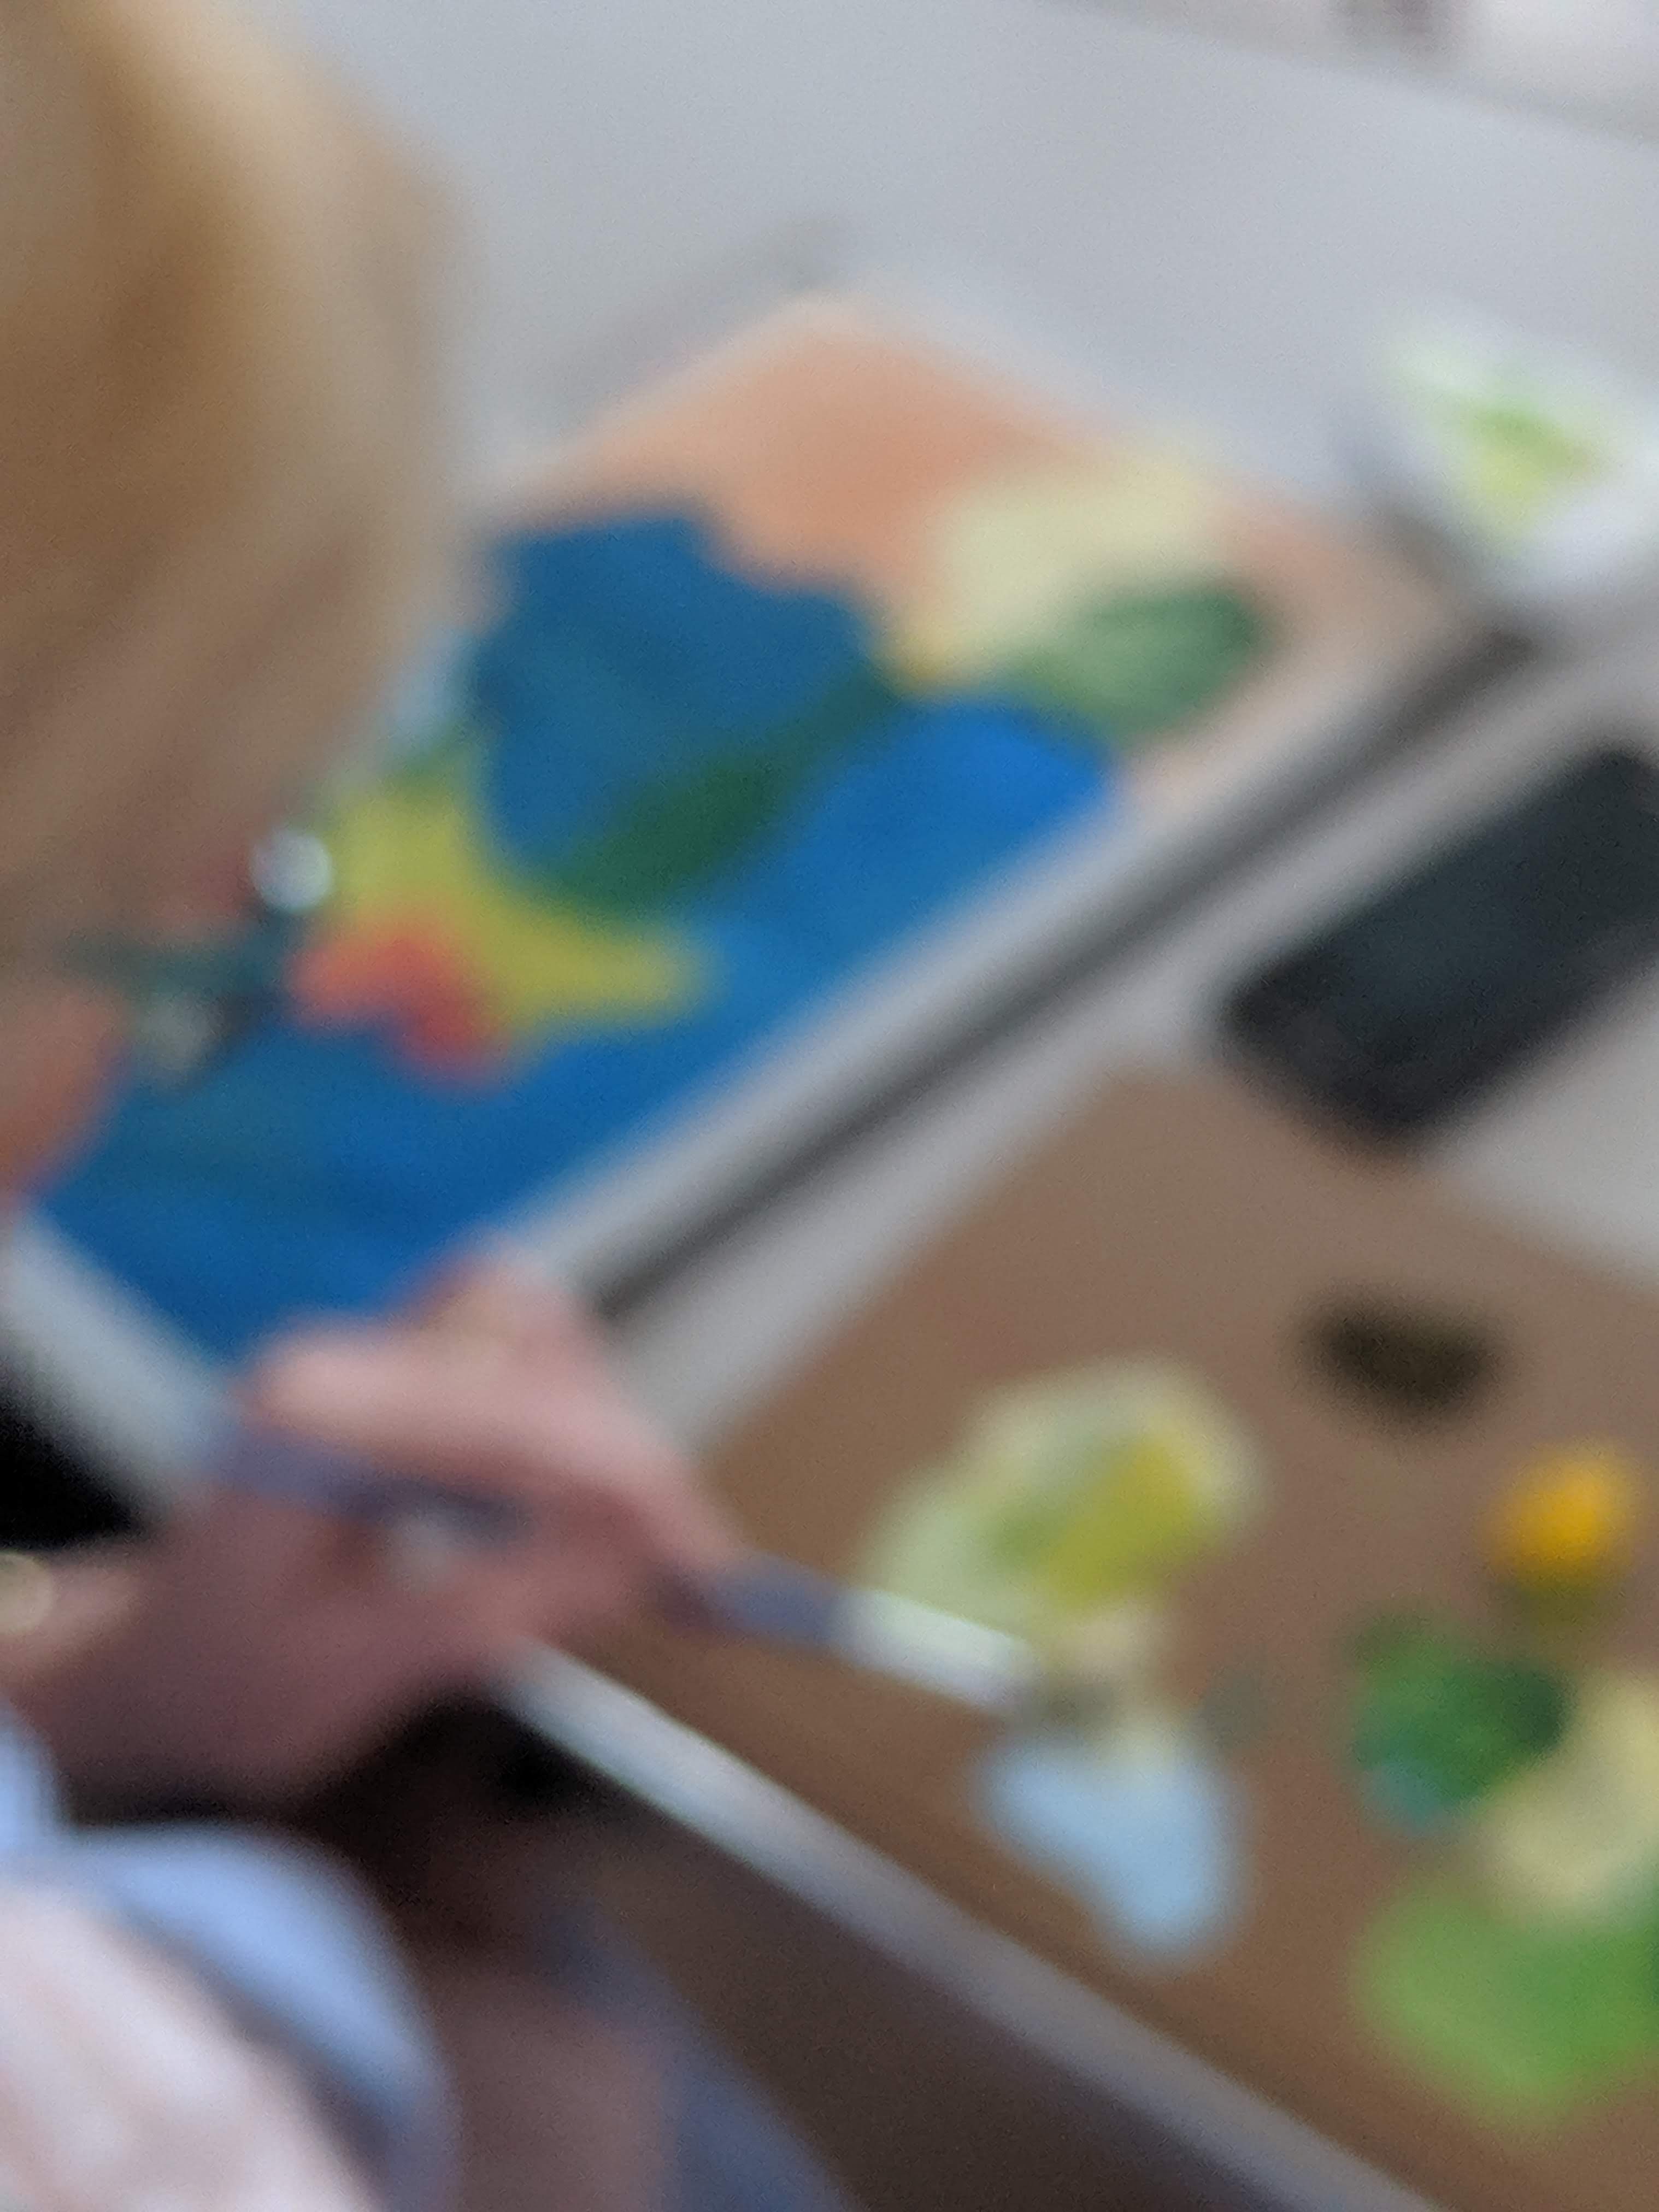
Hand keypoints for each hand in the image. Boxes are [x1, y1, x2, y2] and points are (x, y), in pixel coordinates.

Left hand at [13, 1264, 738, 1805]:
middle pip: (537, 1364)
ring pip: (536, 1333)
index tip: (704, 1563)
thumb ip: (500, 1603)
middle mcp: (337, 1358)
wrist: (152, 1670)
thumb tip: (639, 1557)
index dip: (629, 1489)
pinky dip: (571, 1404)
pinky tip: (586, 1492)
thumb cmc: (231, 1689)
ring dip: (606, 1430)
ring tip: (645, 1543)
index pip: (513, 1424)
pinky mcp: (390, 1364)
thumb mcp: (364, 1674)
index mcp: (313, 1424)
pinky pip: (510, 1341)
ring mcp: (363, 1351)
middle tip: (701, 1571)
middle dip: (634, 1467)